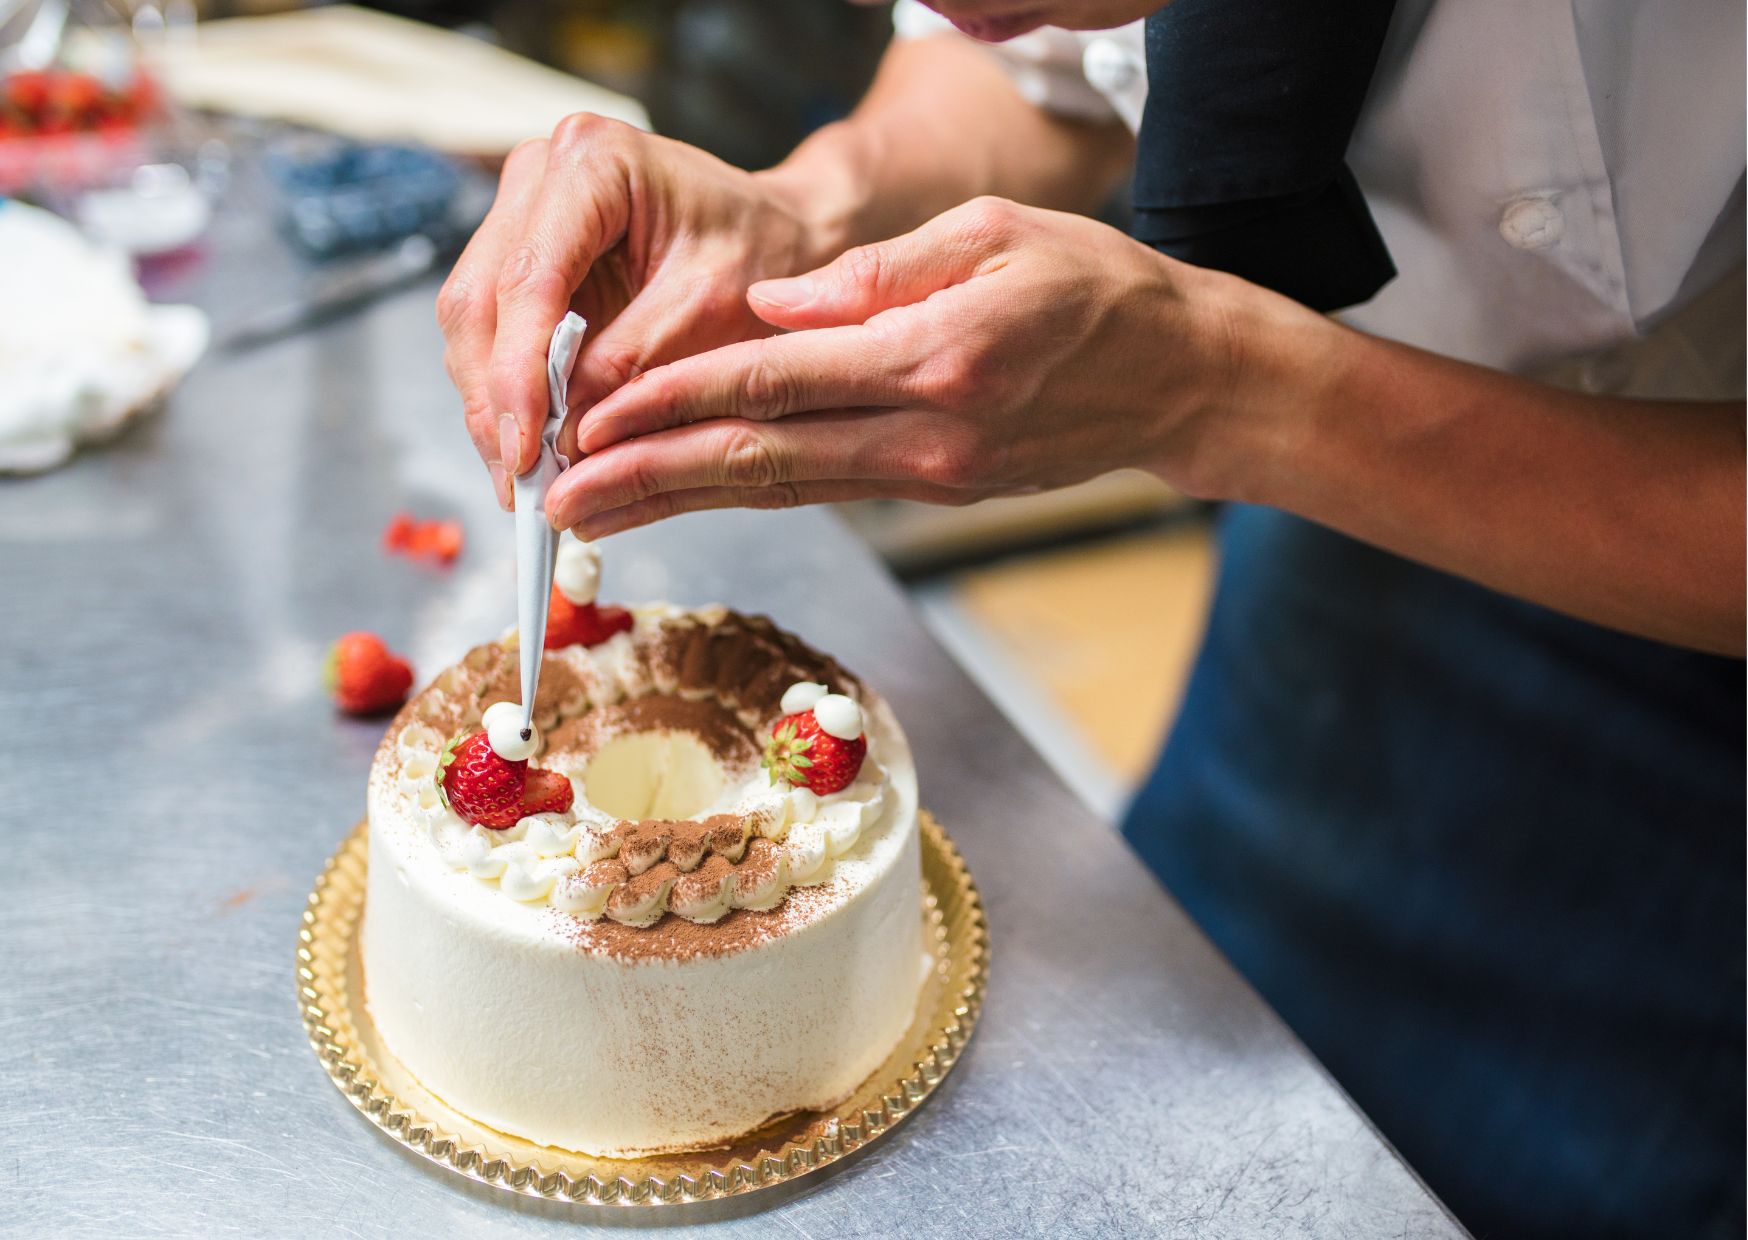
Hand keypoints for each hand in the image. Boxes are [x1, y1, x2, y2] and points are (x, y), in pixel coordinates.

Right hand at [436, 113, 841, 506]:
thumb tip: (564, 433)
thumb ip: (633, 364)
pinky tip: (528, 448)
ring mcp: (524, 212)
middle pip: (482, 299)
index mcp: (594, 159)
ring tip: (522, 480)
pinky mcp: (523, 256)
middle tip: (519, 482)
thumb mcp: (709, 311)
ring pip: (474, 322)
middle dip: (496, 400)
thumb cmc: (761, 254)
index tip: (525, 448)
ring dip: (492, 406)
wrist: (779, 232)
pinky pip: (493, 334)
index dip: (517, 371)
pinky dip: (506, 395)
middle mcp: (542, 174)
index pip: (530, 276)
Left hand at [543, 196, 1248, 536]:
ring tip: (593, 513)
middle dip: (647, 479)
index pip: (774, 379)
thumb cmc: (1100, 289)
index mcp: (934, 358)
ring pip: (780, 488)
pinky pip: (820, 488)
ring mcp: (928, 474)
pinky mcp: (932, 488)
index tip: (589, 416)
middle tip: (556, 499)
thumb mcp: (998, 235)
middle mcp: (923, 434)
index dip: (672, 400)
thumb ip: (879, 274)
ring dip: (681, 501)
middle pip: (758, 459)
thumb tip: (774, 306)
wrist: (1184, 379)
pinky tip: (686, 495)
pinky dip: (743, 494)